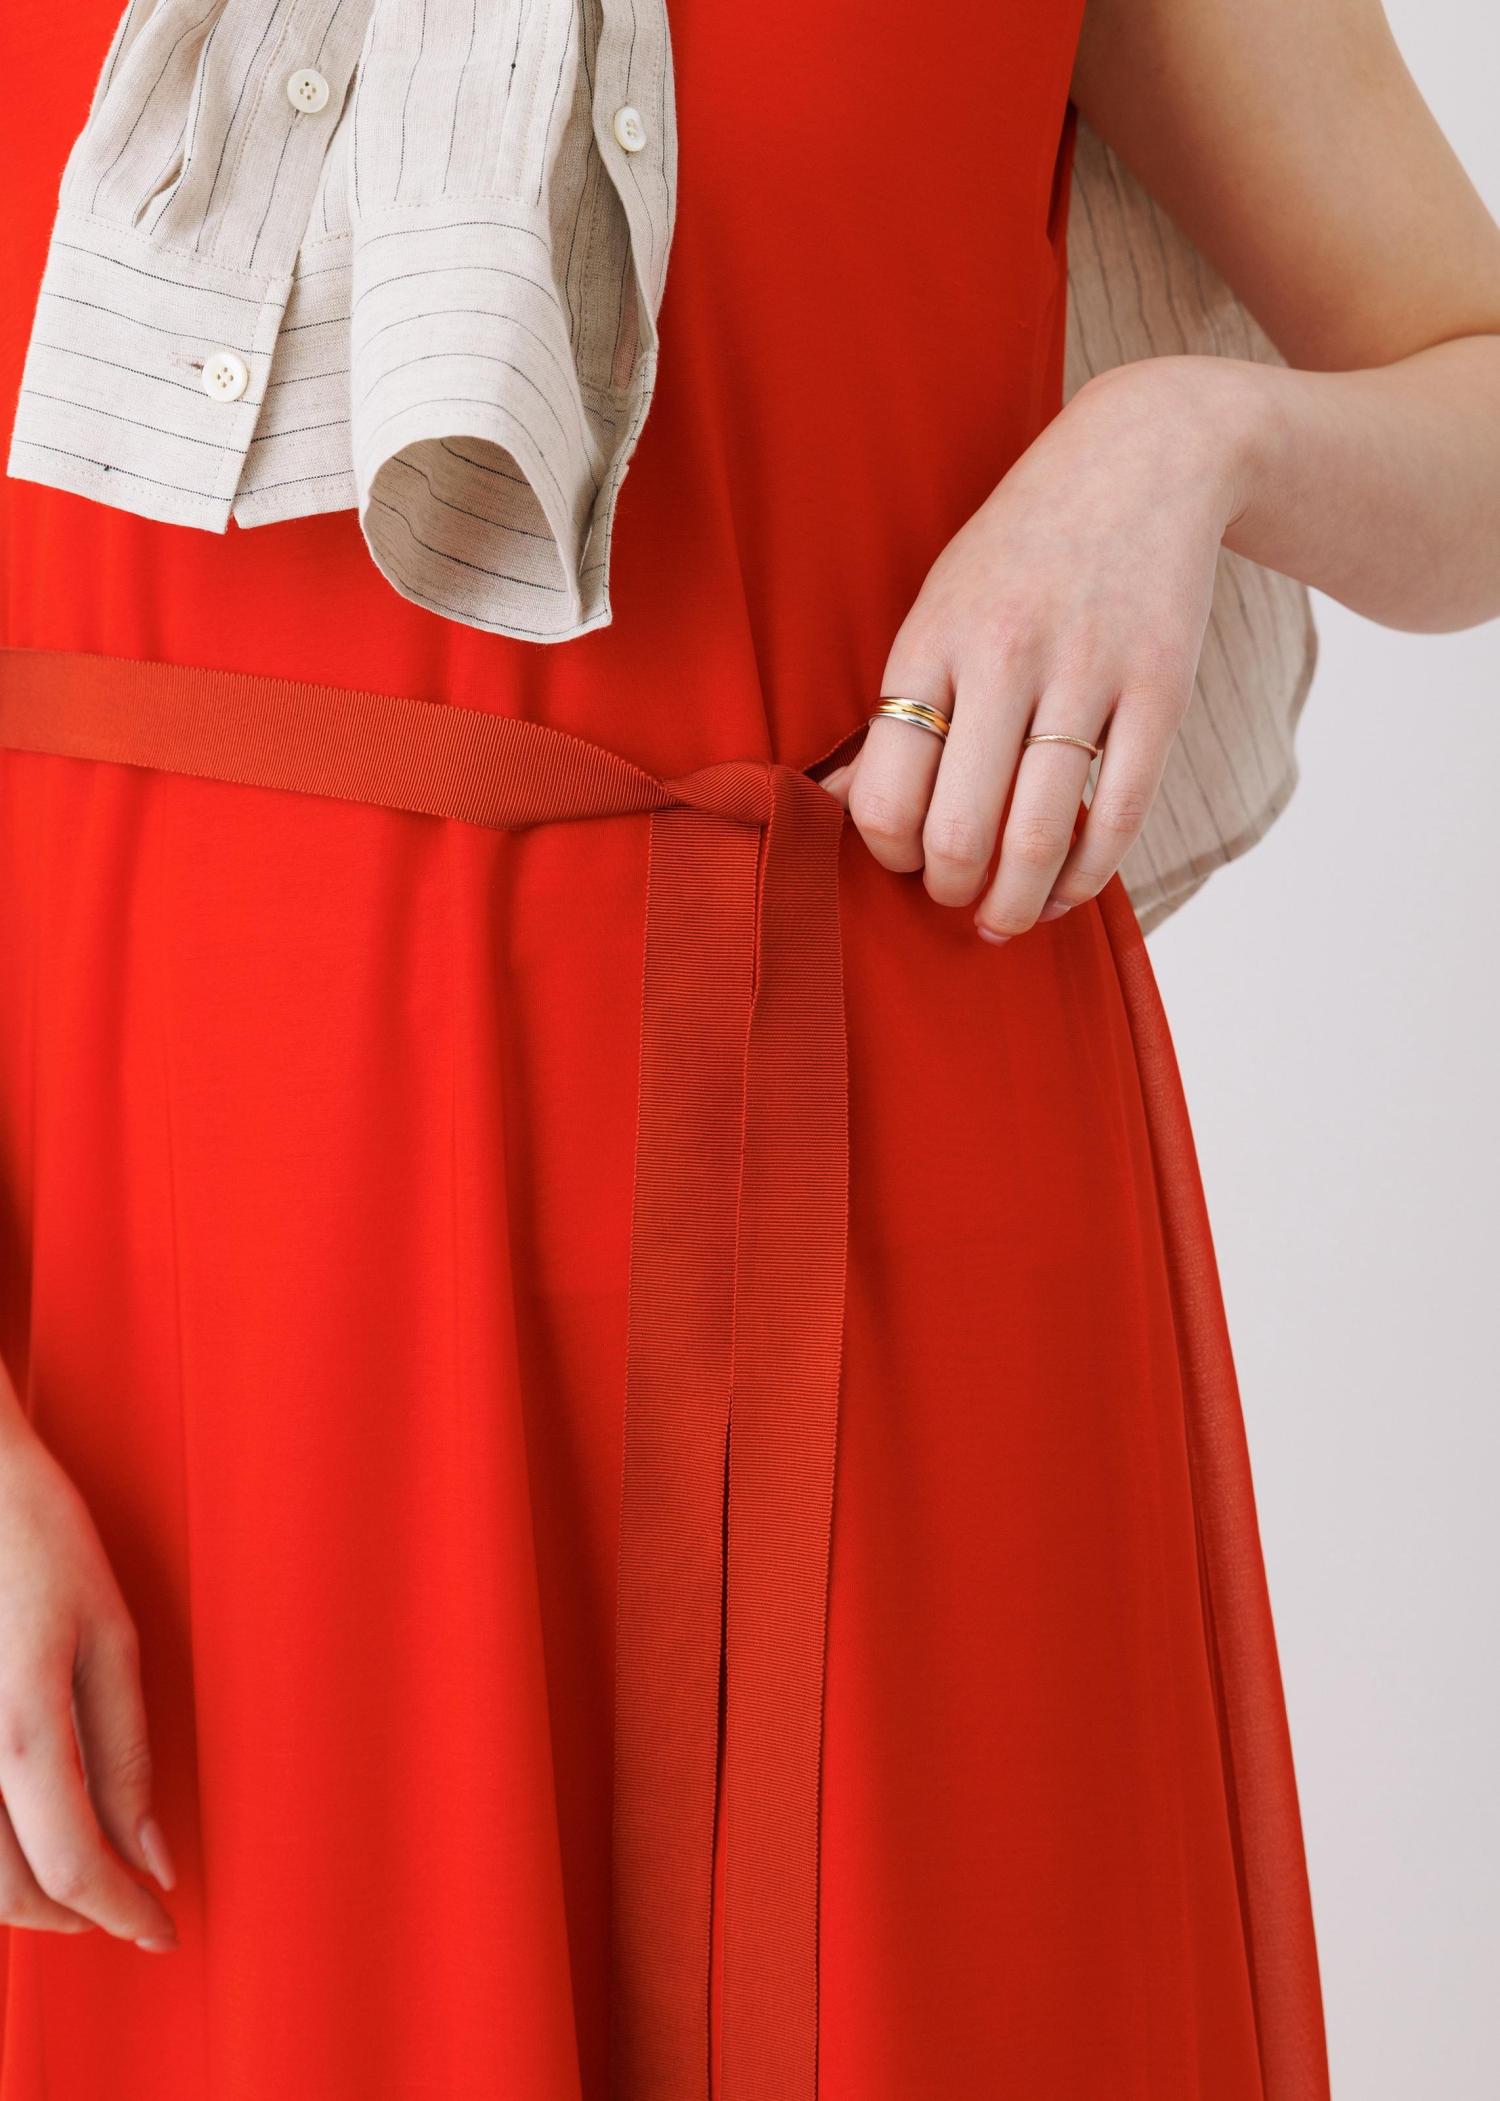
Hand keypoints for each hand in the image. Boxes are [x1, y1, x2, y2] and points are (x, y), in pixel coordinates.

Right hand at [0, 1400, 177, 1948]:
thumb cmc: (35, 1535)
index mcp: (18, 1723)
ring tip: (77, 1883)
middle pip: (5, 1894)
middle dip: (74, 1916)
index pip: (74, 1863)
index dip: (123, 1913)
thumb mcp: (108, 1633)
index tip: (162, 1930)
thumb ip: (126, 1754)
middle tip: (126, 1911)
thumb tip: (155, 1857)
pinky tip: (18, 1840)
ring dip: (20, 1900)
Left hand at [821, 356, 1263, 939]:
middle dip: (949, 891)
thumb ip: (895, 705)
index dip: (887, 854)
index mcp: (931, 642)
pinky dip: (1086, 878)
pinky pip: (1118, 818)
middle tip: (952, 896)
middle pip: (959, 832)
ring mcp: (1088, 676)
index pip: (885, 794)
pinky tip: (1064, 891)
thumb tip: (831, 802)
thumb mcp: (937, 606)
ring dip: (1014, 904)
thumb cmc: (1020, 550)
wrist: (1143, 460)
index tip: (902, 859)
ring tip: (1003, 916)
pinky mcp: (1160, 692)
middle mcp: (1005, 659)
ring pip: (1039, 838)